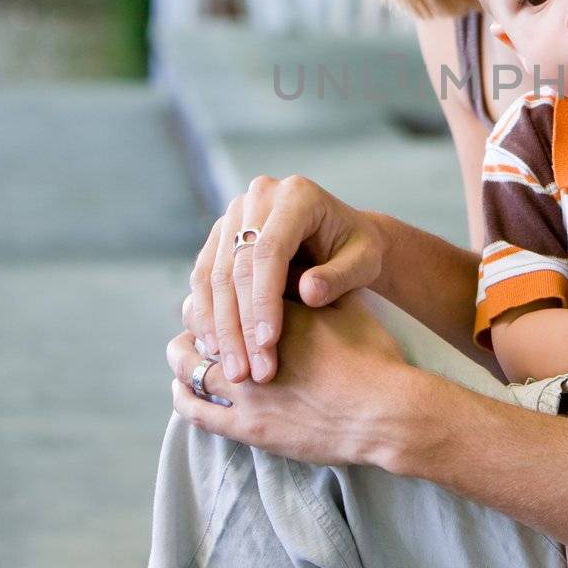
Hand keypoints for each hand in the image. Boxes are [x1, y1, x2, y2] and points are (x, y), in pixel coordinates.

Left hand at [169, 294, 414, 467]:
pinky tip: (182, 390)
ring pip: (190, 367)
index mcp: (276, 312)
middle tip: (196, 319)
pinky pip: (196, 412)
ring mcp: (245, 390)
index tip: (218, 292)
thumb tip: (302, 272)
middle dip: (197, 319)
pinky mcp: (247, 427)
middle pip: (202, 324)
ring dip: (183, 356)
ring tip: (183, 352)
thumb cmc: (375, 358)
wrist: (385, 411)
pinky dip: (183, 397)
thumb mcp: (349, 308)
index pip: (229, 291)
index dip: (218, 290)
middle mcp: (252, 347)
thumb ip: (320, 288)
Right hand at [183, 175, 383, 385]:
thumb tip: (309, 294)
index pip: (269, 251)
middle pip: (236, 265)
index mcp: (296, 196)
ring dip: (219, 327)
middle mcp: (259, 197)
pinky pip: (204, 278)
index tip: (267, 344)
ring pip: (213, 275)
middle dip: (239, 324)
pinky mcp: (220, 236)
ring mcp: (234, 214)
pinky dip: (206, 316)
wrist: (345, 238)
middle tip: (248, 371)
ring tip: (233, 370)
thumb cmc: (358, 251)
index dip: (264, 300)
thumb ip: (339, 276)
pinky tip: (216, 350)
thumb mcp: (363, 262)